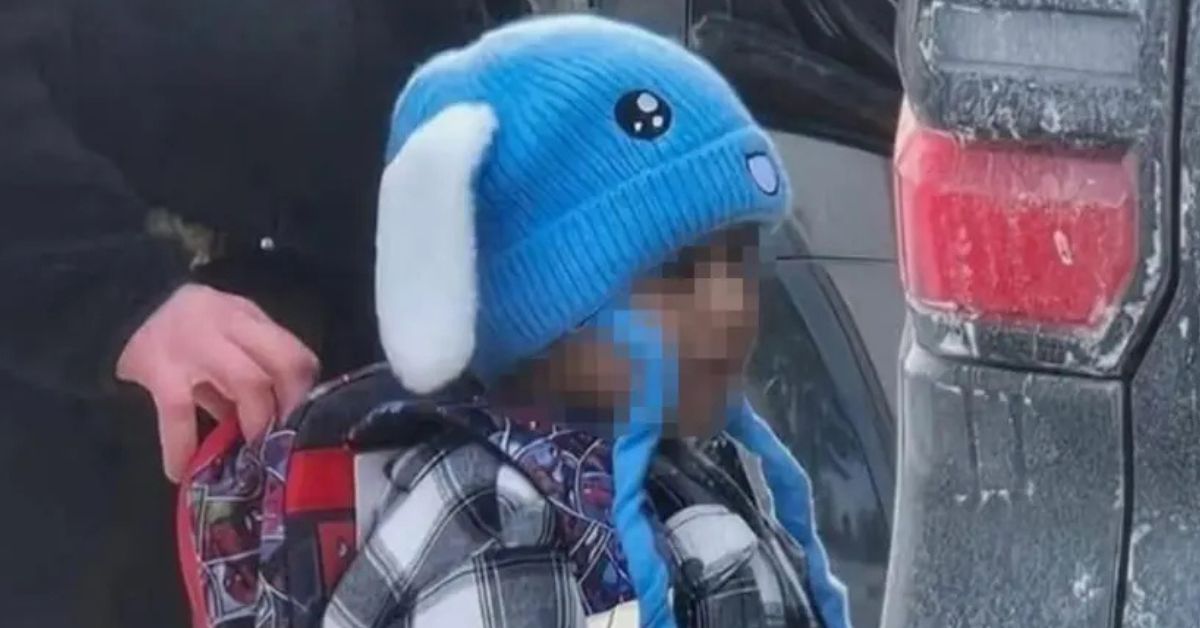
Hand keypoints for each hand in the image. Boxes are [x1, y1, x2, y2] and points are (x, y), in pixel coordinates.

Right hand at [117, 283, 319, 481]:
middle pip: (280, 362)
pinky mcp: (157, 369)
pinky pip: (178, 412)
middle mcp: (226, 324)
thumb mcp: (219, 335)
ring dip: (255, 420)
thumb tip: (273, 417)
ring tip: (250, 451)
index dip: (304, 389)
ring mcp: (193, 345)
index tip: (303, 419)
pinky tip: (181, 470)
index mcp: (244, 317)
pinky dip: (182, 445)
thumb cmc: (178, 328)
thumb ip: (245, 367)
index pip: (293, 350)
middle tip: (283, 438)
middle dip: (289, 405)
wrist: (112, 301)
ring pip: (246, 381)